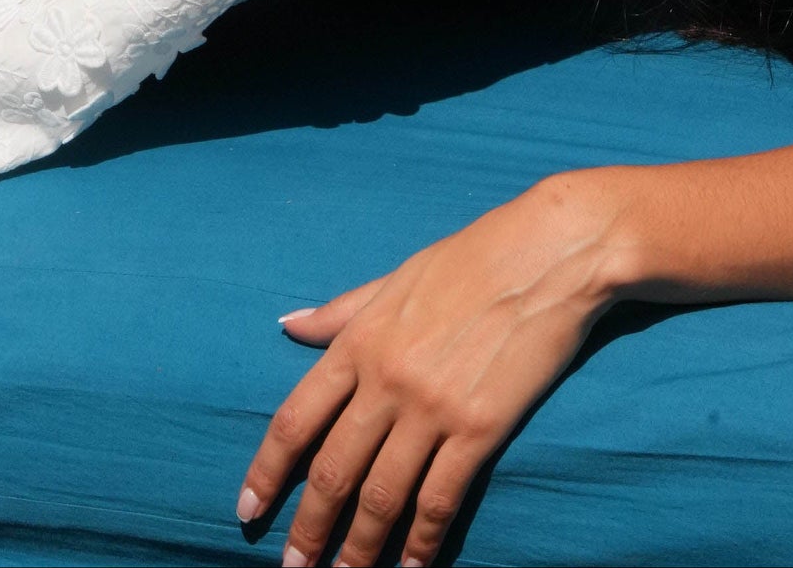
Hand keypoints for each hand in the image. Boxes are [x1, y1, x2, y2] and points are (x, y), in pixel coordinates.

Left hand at [235, 174, 632, 566]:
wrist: (545, 254)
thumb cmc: (468, 260)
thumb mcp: (393, 279)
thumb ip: (340, 312)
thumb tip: (287, 326)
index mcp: (358, 342)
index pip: (295, 420)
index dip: (266, 471)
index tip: (247, 510)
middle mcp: (386, 380)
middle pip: (332, 471)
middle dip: (309, 528)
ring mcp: (432, 407)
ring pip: (382, 497)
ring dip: (359, 548)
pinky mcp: (480, 429)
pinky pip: (440, 499)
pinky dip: (422, 542)